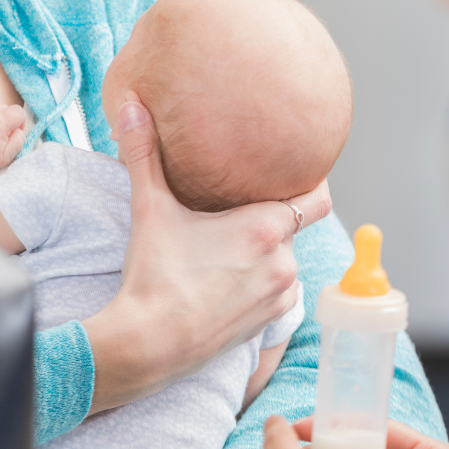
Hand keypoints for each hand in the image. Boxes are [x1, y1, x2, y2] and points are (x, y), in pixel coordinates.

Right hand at [81, 96, 329, 412]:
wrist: (147, 344)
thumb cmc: (152, 275)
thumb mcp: (149, 207)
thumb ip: (142, 153)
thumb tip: (128, 105)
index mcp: (266, 227)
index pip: (319, 196)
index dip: (311, 183)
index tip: (292, 174)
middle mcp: (284, 261)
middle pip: (293, 226)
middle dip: (270, 218)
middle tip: (236, 211)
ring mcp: (279, 294)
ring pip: (285, 259)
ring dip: (267, 252)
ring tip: (228, 248)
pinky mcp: (268, 323)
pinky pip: (277, 291)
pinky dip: (260, 282)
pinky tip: (226, 278)